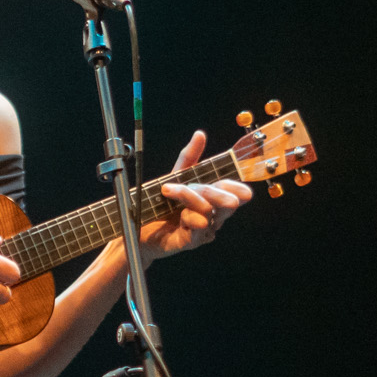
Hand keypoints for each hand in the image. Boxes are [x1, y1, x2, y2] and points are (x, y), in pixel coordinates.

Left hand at [137, 131, 251, 263]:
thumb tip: (200, 134)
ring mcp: (204, 231)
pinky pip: (197, 225)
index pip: (235, 193)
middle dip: (214, 192)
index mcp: (214, 200)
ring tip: (168, 191)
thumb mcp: (175, 176)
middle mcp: (213, 217)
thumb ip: (189, 157)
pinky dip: (186, 216)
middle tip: (196, 186)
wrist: (138, 227)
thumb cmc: (160, 204)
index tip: (237, 187)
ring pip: (208, 210)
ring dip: (188, 197)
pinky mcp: (191, 242)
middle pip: (228, 203)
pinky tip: (176, 215)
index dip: (238, 189)